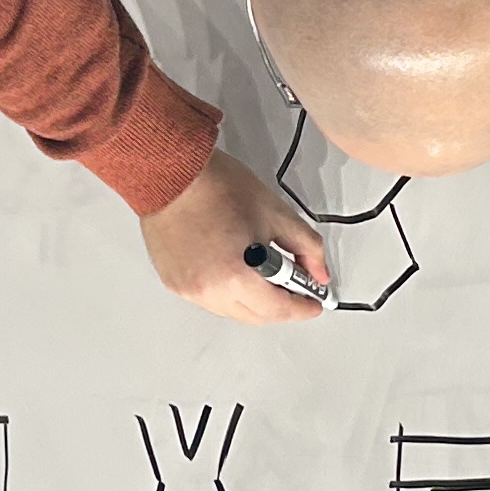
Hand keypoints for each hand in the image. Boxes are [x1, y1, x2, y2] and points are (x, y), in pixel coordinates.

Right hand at [138, 148, 330, 325]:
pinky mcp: (173, 283)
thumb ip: (306, 247)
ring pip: (232, 311)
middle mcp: (209, 291)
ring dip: (253, 300)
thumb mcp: (276, 213)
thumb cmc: (216, 187)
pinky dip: (228, 292)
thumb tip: (319, 273)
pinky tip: (235, 268)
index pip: (279, 310)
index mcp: (235, 277)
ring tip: (264, 273)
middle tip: (295, 287)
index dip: (302, 308)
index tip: (314, 303)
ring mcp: (188, 290)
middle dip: (281, 306)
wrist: (170, 173)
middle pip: (256, 317)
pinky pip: (209, 300)